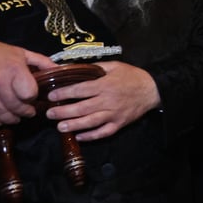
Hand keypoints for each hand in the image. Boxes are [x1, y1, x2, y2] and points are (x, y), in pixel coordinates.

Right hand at [0, 31, 55, 124]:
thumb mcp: (21, 52)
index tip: (32, 97)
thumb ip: (42, 62)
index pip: (29, 94)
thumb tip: (61, 70)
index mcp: (13, 68)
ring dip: (12, 119)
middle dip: (25, 112)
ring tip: (16, 116)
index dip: (33, 98)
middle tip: (28, 111)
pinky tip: (0, 118)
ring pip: (2, 115)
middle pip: (16, 107)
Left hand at [46, 61, 161, 141]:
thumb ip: (95, 67)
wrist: (152, 90)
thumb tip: (75, 68)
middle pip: (82, 108)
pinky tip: (79, 137)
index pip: (80, 90)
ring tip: (60, 127)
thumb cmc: (131, 76)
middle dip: (63, 112)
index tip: (51, 96)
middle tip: (49, 114)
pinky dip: (91, 136)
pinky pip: (103, 132)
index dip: (64, 93)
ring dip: (74, 125)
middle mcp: (108, 101)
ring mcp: (113, 114)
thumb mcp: (114, 66)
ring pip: (90, 122)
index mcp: (105, 85)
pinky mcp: (119, 124)